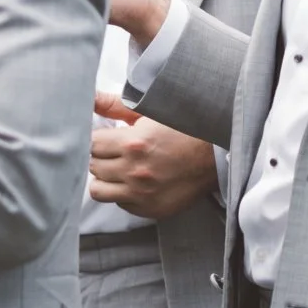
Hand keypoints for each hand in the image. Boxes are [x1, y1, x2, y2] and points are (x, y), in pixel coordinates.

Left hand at [88, 93, 219, 219]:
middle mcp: (135, 171)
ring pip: (98, 190)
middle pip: (93, 167)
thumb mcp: (149, 113)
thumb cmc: (182, 131)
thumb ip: (114, 106)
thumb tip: (89, 99)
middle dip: (101, 158)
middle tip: (115, 153)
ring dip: (106, 179)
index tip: (106, 140)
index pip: (91, 145)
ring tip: (120, 171)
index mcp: (132, 144)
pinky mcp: (151, 209)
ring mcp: (142, 193)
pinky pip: (120, 204)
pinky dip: (123, 194)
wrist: (218, 156)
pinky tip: (136, 183)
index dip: (97, 141)